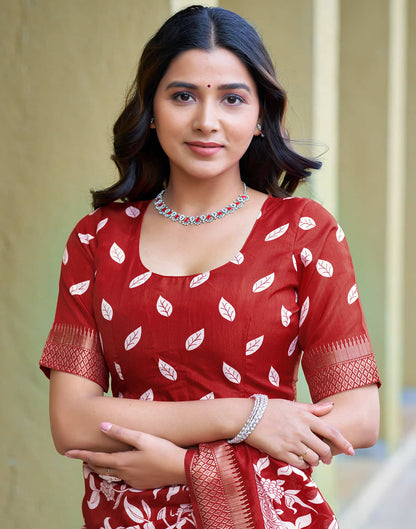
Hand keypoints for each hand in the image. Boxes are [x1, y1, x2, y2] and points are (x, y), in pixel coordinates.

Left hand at [65, 423, 186, 489]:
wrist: (181, 469)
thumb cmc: (163, 449)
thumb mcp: (142, 437)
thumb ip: (121, 432)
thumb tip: (102, 426)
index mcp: (123, 461)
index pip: (96, 458)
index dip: (81, 455)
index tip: (67, 452)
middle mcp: (124, 473)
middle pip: (101, 469)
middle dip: (89, 462)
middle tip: (81, 456)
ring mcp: (133, 480)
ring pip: (111, 475)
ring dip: (101, 468)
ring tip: (96, 461)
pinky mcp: (141, 484)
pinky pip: (123, 478)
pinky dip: (115, 472)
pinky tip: (120, 466)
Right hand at [245, 399, 353, 469]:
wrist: (249, 417)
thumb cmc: (271, 409)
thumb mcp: (292, 405)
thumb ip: (313, 409)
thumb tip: (332, 406)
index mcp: (305, 418)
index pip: (331, 432)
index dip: (344, 443)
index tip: (352, 451)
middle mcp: (301, 431)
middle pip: (324, 449)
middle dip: (328, 456)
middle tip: (327, 458)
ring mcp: (291, 443)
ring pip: (313, 458)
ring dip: (316, 461)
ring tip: (313, 459)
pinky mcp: (282, 453)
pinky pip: (300, 464)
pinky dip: (304, 465)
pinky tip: (301, 461)